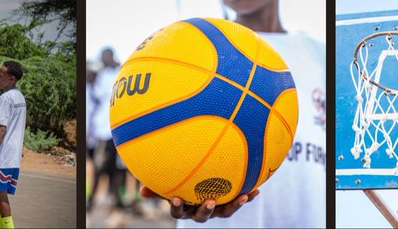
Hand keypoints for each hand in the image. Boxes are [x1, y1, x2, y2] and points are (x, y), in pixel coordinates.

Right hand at [139, 185, 259, 222]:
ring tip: (241, 197)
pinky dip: (247, 196)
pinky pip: (238, 200)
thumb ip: (158, 187)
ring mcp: (216, 208)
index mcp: (184, 207)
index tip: (176, 199)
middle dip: (207, 210)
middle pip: (203, 215)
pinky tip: (256, 190)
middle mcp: (200, 210)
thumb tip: (141, 190)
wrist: (203, 184)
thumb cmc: (181, 182)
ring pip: (224, 212)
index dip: (177, 207)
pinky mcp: (229, 202)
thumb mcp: (169, 184)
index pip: (178, 211)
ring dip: (233, 205)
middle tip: (210, 201)